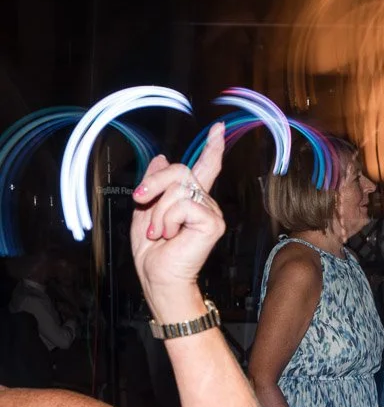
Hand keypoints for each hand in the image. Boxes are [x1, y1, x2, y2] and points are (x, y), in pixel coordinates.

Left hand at [130, 123, 225, 315]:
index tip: (219, 129)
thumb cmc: (153, 252)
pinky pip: (182, 205)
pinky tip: (171, 235)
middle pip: (180, 170)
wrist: (158, 277)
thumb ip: (155, 184)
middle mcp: (206, 202)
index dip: (212, 147)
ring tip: (161, 232)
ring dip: (158, 212)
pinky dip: (168, 220)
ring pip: (177, 190)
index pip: (205, 167)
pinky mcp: (212, 223)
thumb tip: (160, 158)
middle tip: (141, 201)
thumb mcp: (145, 209)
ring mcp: (212, 212)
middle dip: (154, 185)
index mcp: (192, 198)